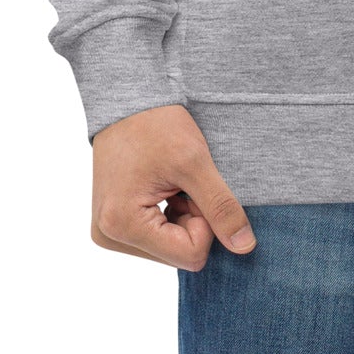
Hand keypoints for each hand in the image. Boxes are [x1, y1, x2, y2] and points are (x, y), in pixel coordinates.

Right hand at [90, 104, 256, 269]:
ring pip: (169, 247)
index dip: (205, 222)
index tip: (196, 187)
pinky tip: (163, 186)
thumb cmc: (156, 124)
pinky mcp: (113, 223)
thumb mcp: (195, 163)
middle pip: (178, 254)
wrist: (127, 99)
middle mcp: (109, 235)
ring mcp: (108, 231)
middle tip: (182, 182)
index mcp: (122, 225)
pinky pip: (156, 236)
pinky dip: (169, 214)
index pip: (189, 255)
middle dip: (191, 220)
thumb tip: (245, 248)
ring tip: (171, 182)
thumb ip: (221, 207)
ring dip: (181, 217)